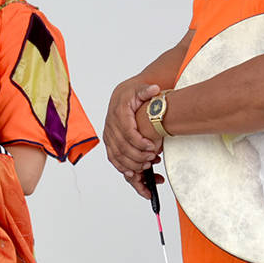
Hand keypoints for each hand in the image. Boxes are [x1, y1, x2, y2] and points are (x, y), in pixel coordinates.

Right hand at [103, 78, 164, 194]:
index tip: (153, 147)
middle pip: (122, 146)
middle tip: (152, 159)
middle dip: (138, 156)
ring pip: (117, 155)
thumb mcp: (140, 89)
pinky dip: (121, 167)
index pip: (128, 131)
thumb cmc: (132, 93)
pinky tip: (133, 173)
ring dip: (132, 163)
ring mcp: (109, 135)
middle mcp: (111, 125)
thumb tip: (154, 88)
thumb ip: (147, 90)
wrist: (122, 95)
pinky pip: (112, 158)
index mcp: (119, 113)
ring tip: (147, 166)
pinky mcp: (109, 142)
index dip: (140, 142)